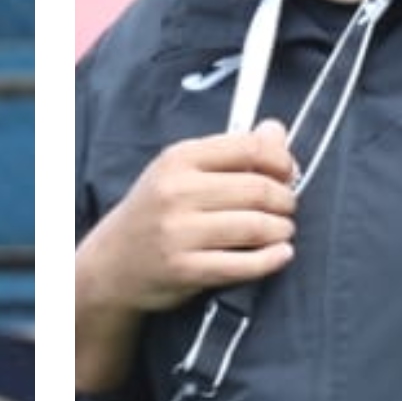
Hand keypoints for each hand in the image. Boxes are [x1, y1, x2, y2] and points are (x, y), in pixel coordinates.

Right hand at [79, 122, 299, 317]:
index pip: (249, 148)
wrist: (113, 262)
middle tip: (286, 208)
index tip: (288, 174)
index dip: (281, 162)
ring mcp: (178, 233)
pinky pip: (244, 265)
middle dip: (285, 200)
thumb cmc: (156, 212)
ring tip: (282, 231)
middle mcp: (176, 192)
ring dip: (282, 230)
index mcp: (178, 159)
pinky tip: (281, 254)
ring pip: (256, 227)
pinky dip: (273, 259)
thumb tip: (276, 130)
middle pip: (258, 189)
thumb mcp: (182, 171)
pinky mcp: (185, 269)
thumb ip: (232, 151)